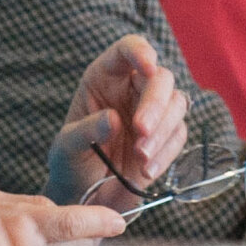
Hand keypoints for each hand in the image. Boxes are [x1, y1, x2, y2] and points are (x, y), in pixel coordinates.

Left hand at [49, 35, 189, 200]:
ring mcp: (153, 113)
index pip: (127, 50)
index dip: (140, 51)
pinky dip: (166, 153)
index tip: (148, 67)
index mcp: (104, 78)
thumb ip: (86, 131)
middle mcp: (132, 89)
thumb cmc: (71, 163)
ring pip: (177, 104)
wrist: (85, 195)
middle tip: (141, 130)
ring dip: (162, 131)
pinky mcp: (166, 138)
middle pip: (161, 78)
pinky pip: (179, 135)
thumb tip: (113, 119)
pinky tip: (146, 171)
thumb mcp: (66, 148)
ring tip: (140, 157)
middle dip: (155, 103)